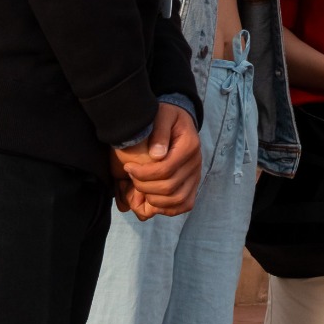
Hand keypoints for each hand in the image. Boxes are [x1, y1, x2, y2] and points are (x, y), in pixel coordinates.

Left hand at [110, 102, 200, 218]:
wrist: (178, 121)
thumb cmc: (166, 118)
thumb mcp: (161, 116)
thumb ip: (159, 132)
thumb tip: (156, 155)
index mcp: (189, 146)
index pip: (165, 170)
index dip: (142, 174)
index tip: (127, 167)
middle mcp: (196, 163)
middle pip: (169, 188)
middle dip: (144, 186)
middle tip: (130, 176)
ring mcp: (196, 176)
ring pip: (178, 200)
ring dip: (154, 200)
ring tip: (139, 188)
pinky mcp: (193, 185)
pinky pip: (184, 204)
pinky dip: (168, 208)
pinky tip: (152, 198)